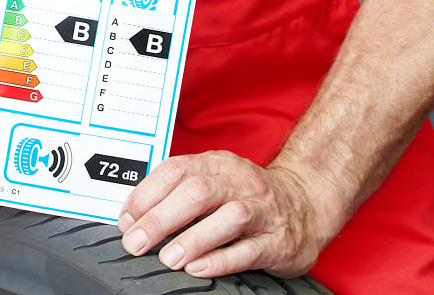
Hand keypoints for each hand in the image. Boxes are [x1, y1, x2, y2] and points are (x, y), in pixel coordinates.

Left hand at [117, 150, 330, 278]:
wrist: (307, 203)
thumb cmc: (250, 195)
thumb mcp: (216, 180)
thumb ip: (179, 192)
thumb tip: (133, 215)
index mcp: (217, 164)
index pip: (175, 170)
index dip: (146, 195)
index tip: (126, 220)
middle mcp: (240, 182)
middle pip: (197, 192)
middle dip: (161, 219)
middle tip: (137, 242)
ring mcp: (261, 210)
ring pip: (227, 217)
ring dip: (192, 239)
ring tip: (168, 258)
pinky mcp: (279, 240)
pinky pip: (249, 249)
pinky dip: (221, 260)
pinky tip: (198, 268)